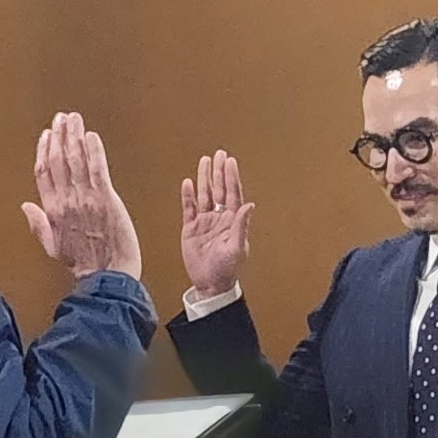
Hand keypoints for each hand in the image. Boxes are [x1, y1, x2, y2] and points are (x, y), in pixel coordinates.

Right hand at [22, 113, 141, 280]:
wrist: (108, 276)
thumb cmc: (84, 265)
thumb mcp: (53, 247)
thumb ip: (38, 224)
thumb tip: (25, 206)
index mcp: (53, 211)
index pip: (44, 173)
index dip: (44, 151)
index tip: (46, 135)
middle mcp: (67, 201)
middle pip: (59, 161)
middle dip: (59, 136)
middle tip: (61, 118)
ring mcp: (86, 198)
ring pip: (76, 160)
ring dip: (74, 136)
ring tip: (74, 119)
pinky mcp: (106, 199)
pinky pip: (98, 169)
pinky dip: (94, 151)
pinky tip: (91, 136)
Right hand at [181, 150, 254, 298]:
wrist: (209, 283)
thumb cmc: (226, 269)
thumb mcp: (236, 248)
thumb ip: (241, 225)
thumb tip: (249, 205)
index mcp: (232, 221)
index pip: (232, 194)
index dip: (231, 177)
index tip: (230, 161)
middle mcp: (219, 218)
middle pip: (219, 189)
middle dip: (219, 171)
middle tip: (219, 154)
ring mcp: (205, 222)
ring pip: (204, 195)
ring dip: (204, 178)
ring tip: (204, 161)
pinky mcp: (191, 228)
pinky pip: (189, 208)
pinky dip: (188, 196)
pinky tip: (188, 183)